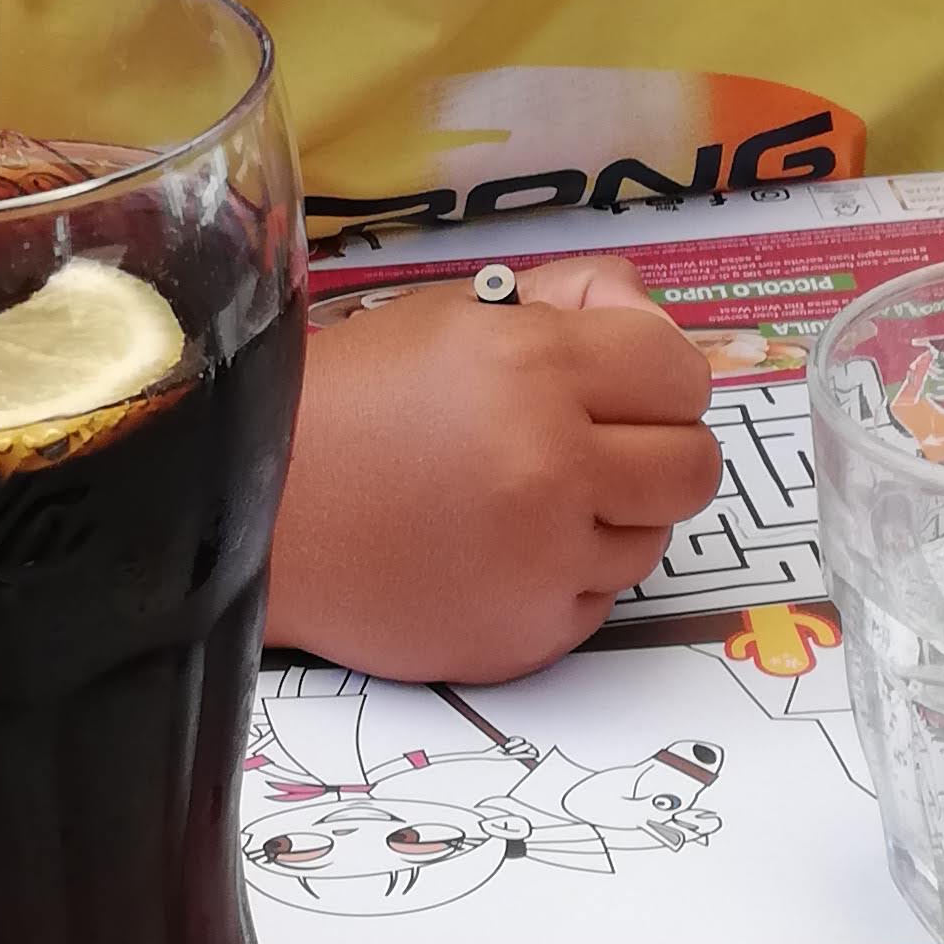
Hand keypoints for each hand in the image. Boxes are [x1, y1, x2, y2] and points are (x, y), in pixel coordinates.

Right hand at [268, 254, 721, 682]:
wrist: (250, 517)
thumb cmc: (346, 404)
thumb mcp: (453, 315)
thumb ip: (568, 305)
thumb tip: (648, 320)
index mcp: (534, 368)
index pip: (681, 371)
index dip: (657, 372)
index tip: (620, 379)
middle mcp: (552, 468)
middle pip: (694, 464)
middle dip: (656, 446)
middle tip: (596, 441)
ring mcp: (544, 564)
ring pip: (654, 537)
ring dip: (613, 514)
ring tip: (531, 496)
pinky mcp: (527, 637)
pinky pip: (600, 598)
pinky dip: (567, 574)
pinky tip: (502, 548)